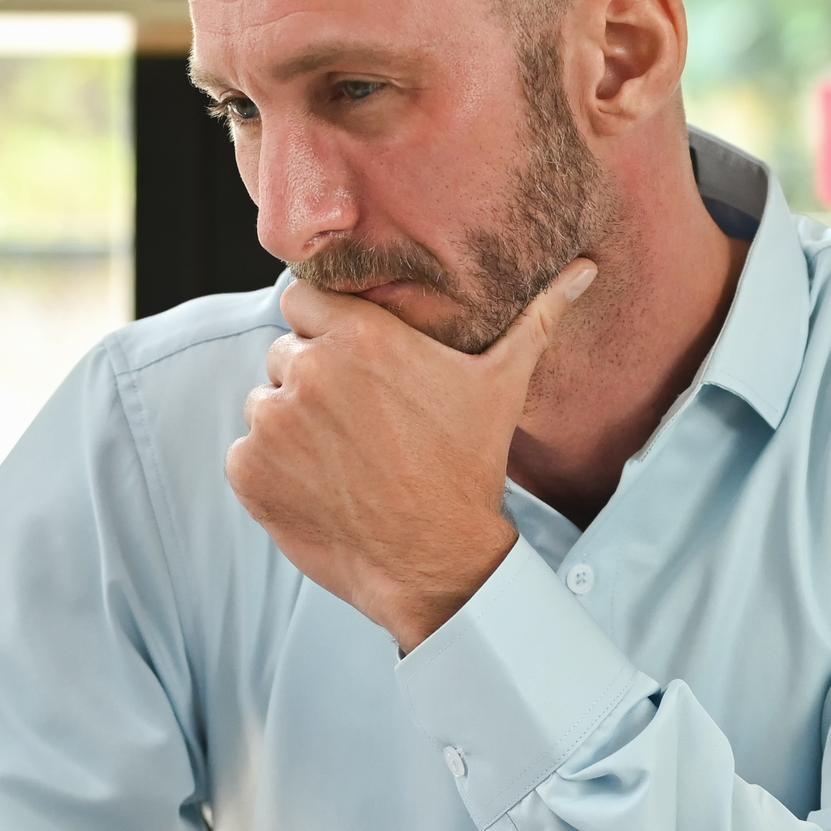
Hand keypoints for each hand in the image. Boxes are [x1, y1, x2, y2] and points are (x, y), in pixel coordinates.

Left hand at [224, 262, 594, 651]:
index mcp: (358, 334)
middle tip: (361, 422)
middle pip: (285, 352)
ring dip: (292, 425)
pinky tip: (323, 487)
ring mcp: (271, 423)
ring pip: (264, 402)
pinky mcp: (248, 471)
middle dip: (313, 380)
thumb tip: (584, 269)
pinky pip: (246, 453)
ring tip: (346, 458)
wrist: (437, 561)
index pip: (303, 298)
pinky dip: (272, 470)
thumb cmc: (469, 466)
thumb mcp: (502, 384)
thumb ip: (535, 317)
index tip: (356, 364)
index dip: (326, 328)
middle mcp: (307, 369)